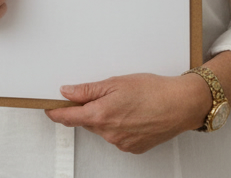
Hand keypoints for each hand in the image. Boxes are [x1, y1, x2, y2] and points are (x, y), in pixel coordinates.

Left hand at [46, 73, 209, 153]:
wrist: (182, 105)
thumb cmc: (153, 91)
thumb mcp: (114, 83)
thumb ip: (86, 90)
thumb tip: (66, 92)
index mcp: (100, 115)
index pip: (66, 118)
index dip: (55, 112)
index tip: (49, 108)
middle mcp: (108, 133)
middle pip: (85, 122)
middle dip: (87, 110)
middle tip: (102, 95)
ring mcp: (121, 142)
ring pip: (102, 129)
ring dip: (104, 118)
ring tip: (124, 104)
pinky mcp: (133, 147)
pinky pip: (117, 136)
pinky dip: (119, 127)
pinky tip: (132, 115)